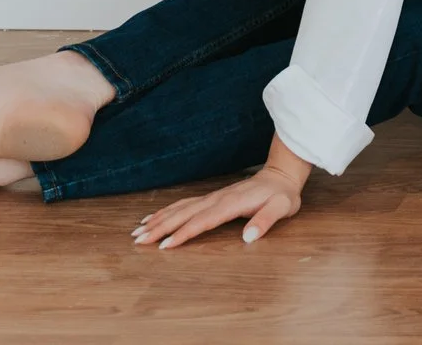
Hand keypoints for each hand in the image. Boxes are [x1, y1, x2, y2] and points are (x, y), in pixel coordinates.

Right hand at [132, 155, 306, 248]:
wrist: (282, 175)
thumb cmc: (282, 196)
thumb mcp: (282, 208)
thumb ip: (266, 221)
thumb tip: (249, 236)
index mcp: (231, 204)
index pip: (203, 221)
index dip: (184, 233)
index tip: (165, 245)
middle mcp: (217, 199)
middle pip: (184, 214)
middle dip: (160, 227)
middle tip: (138, 240)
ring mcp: (213, 197)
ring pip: (181, 208)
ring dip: (159, 219)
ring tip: (138, 230)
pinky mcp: (212, 198)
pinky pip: (185, 204)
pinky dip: (168, 211)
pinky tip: (156, 217)